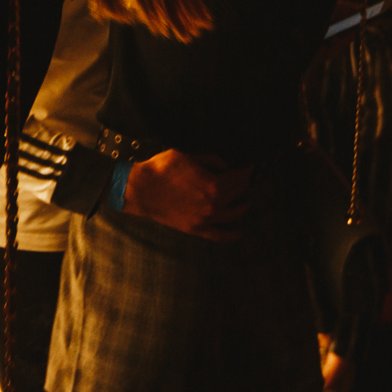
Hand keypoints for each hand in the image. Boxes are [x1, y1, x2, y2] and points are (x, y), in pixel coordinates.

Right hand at [123, 149, 253, 240]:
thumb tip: (225, 165)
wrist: (141, 189)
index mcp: (213, 185)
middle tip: (246, 180)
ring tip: (246, 201)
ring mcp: (205, 219)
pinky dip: (231, 236)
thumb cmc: (162, 169)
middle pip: (236, 194)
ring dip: (242, 206)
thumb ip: (210, 160)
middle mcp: (213, 204)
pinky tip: (240, 233)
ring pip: (232, 214)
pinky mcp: (196, 229)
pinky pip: (218, 235)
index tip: (250, 168)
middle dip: (244, 185)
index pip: (238, 178)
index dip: (246, 171)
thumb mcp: (187, 156)